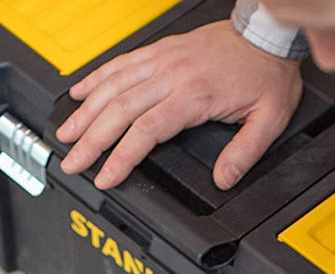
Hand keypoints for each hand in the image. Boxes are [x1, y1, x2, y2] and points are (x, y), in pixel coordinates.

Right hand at [57, 21, 302, 190]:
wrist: (267, 32)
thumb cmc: (266, 72)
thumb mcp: (268, 119)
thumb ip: (244, 153)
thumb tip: (223, 180)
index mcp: (194, 95)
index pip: (145, 131)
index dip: (121, 157)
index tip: (105, 177)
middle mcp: (172, 74)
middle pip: (119, 110)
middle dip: (90, 140)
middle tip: (71, 162)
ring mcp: (163, 59)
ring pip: (113, 85)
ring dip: (85, 111)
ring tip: (66, 134)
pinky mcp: (161, 50)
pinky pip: (122, 63)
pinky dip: (97, 78)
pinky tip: (80, 92)